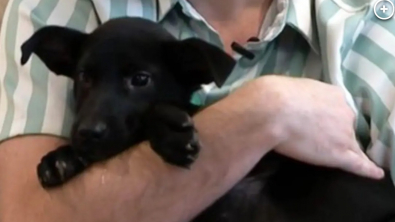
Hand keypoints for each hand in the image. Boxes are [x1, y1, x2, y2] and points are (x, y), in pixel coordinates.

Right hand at [259, 75, 383, 178]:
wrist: (272, 110)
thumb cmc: (275, 96)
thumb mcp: (294, 88)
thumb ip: (303, 98)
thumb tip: (297, 106)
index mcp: (334, 94)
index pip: (338, 109)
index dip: (331, 118)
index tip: (324, 122)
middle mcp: (344, 112)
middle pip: (345, 125)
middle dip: (336, 131)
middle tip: (317, 136)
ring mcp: (344, 134)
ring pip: (349, 144)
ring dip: (342, 148)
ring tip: (328, 153)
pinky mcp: (339, 154)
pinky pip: (358, 164)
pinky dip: (368, 169)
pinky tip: (375, 173)